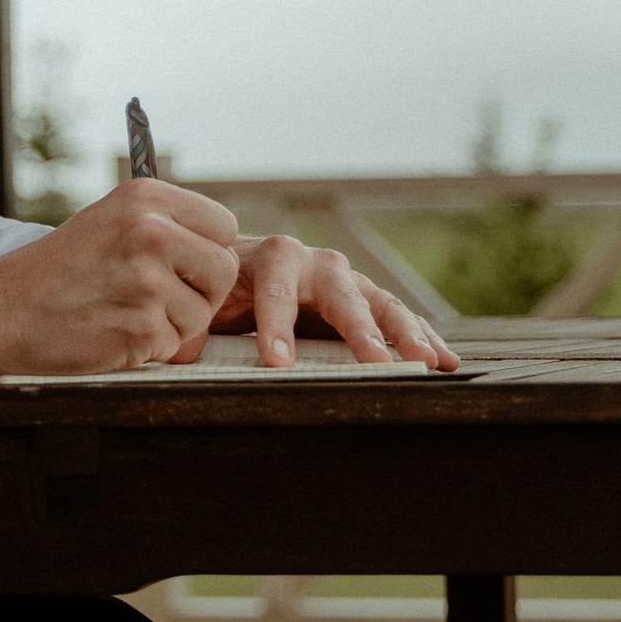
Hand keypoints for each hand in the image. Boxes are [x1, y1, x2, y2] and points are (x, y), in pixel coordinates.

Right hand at [0, 180, 242, 380]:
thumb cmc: (56, 271)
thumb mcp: (109, 222)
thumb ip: (166, 226)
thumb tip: (227, 250)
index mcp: (145, 198)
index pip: (224, 227)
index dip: (207, 254)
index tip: (179, 268)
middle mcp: (150, 232)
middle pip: (225, 271)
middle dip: (201, 295)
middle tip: (156, 300)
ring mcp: (145, 281)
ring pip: (203, 314)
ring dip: (173, 326)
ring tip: (123, 314)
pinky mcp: (138, 328)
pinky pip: (174, 346)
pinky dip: (149, 349)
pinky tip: (111, 334)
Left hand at [210, 235, 458, 372]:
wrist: (233, 270)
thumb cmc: (216, 293)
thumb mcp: (199, 307)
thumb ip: (188, 328)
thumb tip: (174, 351)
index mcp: (266, 258)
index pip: (273, 288)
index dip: (276, 325)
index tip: (276, 363)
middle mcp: (311, 262)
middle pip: (340, 290)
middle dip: (358, 327)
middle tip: (374, 361)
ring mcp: (343, 280)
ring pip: (379, 302)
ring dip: (404, 333)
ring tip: (425, 363)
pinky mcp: (364, 299)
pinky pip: (397, 316)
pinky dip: (422, 336)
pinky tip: (446, 360)